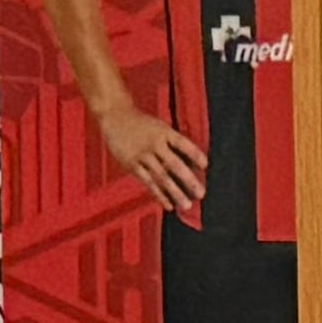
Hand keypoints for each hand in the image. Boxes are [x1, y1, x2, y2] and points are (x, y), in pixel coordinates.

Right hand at [95, 99, 207, 224]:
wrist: (116, 117)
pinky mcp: (132, 165)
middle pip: (174, 164)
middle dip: (188, 180)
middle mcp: (154, 144)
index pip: (183, 144)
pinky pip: (148, 182)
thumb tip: (191, 163)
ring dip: (175, 192)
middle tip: (201, 193)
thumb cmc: (144, 124)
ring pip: (161, 177)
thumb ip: (173, 143)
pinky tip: (168, 205)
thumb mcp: (160, 127)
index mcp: (165, 132)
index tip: (206, 165)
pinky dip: (159, 194)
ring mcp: (142, 155)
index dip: (194, 154)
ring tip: (187, 205)